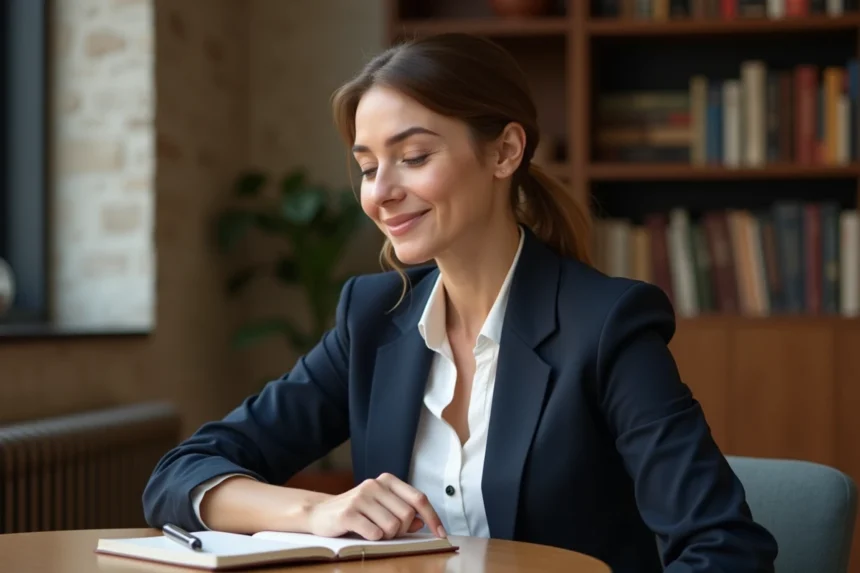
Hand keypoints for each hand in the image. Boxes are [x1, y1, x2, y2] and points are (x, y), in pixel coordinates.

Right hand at [305, 473, 445, 540]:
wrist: (319, 513)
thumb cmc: (356, 512)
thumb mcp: (381, 507)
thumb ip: (402, 511)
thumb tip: (423, 522)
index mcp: (387, 480)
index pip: (419, 498)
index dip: (433, 518)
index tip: (441, 534)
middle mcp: (375, 484)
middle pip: (407, 516)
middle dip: (402, 531)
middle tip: (387, 532)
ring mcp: (361, 497)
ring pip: (393, 527)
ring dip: (386, 536)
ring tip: (372, 531)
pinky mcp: (349, 513)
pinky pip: (375, 534)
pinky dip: (373, 539)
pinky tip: (362, 533)